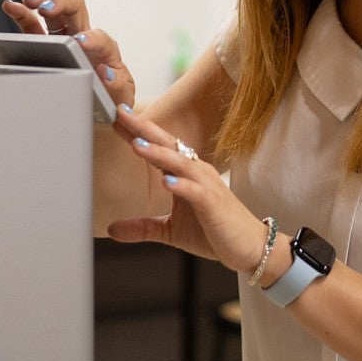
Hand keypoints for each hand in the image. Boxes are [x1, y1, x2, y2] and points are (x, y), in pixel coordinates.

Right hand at [2, 0, 135, 109]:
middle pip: (75, 7)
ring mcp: (61, 37)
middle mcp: (82, 36)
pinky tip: (10, 6)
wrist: (97, 106)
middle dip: (62, 2)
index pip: (100, 37)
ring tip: (29, 2)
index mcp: (104, 50)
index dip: (91, 38)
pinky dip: (21, 13)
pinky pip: (31, 24)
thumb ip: (116, 85)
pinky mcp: (42, 44)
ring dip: (41, 0)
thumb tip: (104, 72)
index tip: (79, 42)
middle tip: (47, 8)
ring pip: (53, 9)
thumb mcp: (119, 96)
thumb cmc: (110, 98)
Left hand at [107, 106, 267, 273]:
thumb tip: (111, 229)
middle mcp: (196, 172)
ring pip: (180, 163)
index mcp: (186, 173)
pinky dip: (182, 185)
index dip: (137, 133)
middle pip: (168, 145)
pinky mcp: (214, 204)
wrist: (249, 247)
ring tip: (137, 145)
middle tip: (121, 113)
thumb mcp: (171, 230)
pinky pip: (196, 191)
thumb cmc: (215, 232)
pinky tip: (167, 181)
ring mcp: (206, 186)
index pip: (159, 148)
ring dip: (158, 153)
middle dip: (144, 129)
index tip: (116, 118)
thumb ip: (143, 227)